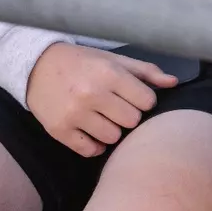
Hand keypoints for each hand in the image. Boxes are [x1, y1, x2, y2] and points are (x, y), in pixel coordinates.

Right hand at [25, 43, 177, 157]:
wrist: (37, 66)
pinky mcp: (59, 130)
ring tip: (103, 117)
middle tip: (117, 107)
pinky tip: (92, 131)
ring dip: (112, 130)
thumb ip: (146, 72)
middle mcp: (92, 94)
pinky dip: (95, 145)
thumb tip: (174, 82)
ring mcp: (75, 114)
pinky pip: (90, 150)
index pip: (147, 101)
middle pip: (132, 121)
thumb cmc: (83, 62)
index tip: (134, 97)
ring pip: (113, 137)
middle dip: (129, 115)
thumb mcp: (115, 60)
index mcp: (109, 74)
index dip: (144, 100)